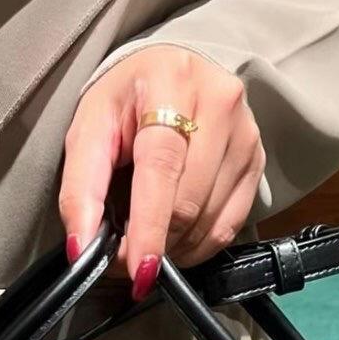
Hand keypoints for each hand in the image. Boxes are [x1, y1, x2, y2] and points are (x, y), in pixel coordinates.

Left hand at [58, 45, 264, 299]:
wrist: (169, 71)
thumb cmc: (125, 102)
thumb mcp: (89, 130)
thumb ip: (80, 188)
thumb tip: (82, 247)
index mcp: (170, 83)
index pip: (162, 168)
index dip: (148, 225)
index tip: (138, 268)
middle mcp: (219, 102)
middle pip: (189, 201)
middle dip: (155, 241)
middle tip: (126, 254)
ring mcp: (246, 133)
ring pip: (210, 219)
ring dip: (174, 246)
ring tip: (149, 236)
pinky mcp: (257, 159)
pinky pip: (230, 225)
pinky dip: (198, 244)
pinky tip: (177, 236)